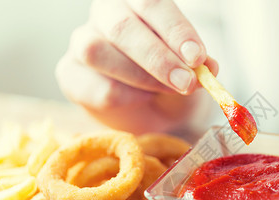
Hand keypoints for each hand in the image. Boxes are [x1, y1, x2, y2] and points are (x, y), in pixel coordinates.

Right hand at [56, 0, 217, 133]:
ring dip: (139, 77)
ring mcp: (82, 42)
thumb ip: (197, 64)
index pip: (152, 4)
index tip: (197, 58)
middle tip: (186, 82)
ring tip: (169, 90)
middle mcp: (106, 15)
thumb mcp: (190, 68)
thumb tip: (208, 67)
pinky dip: (122, 96)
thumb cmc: (170, 78)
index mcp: (136, 2)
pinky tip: (141, 99)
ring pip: (96, 51)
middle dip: (158, 58)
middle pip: (122, 26)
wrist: (149, 110)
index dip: (176, 31)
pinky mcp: (70, 74)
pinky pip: (91, 85)